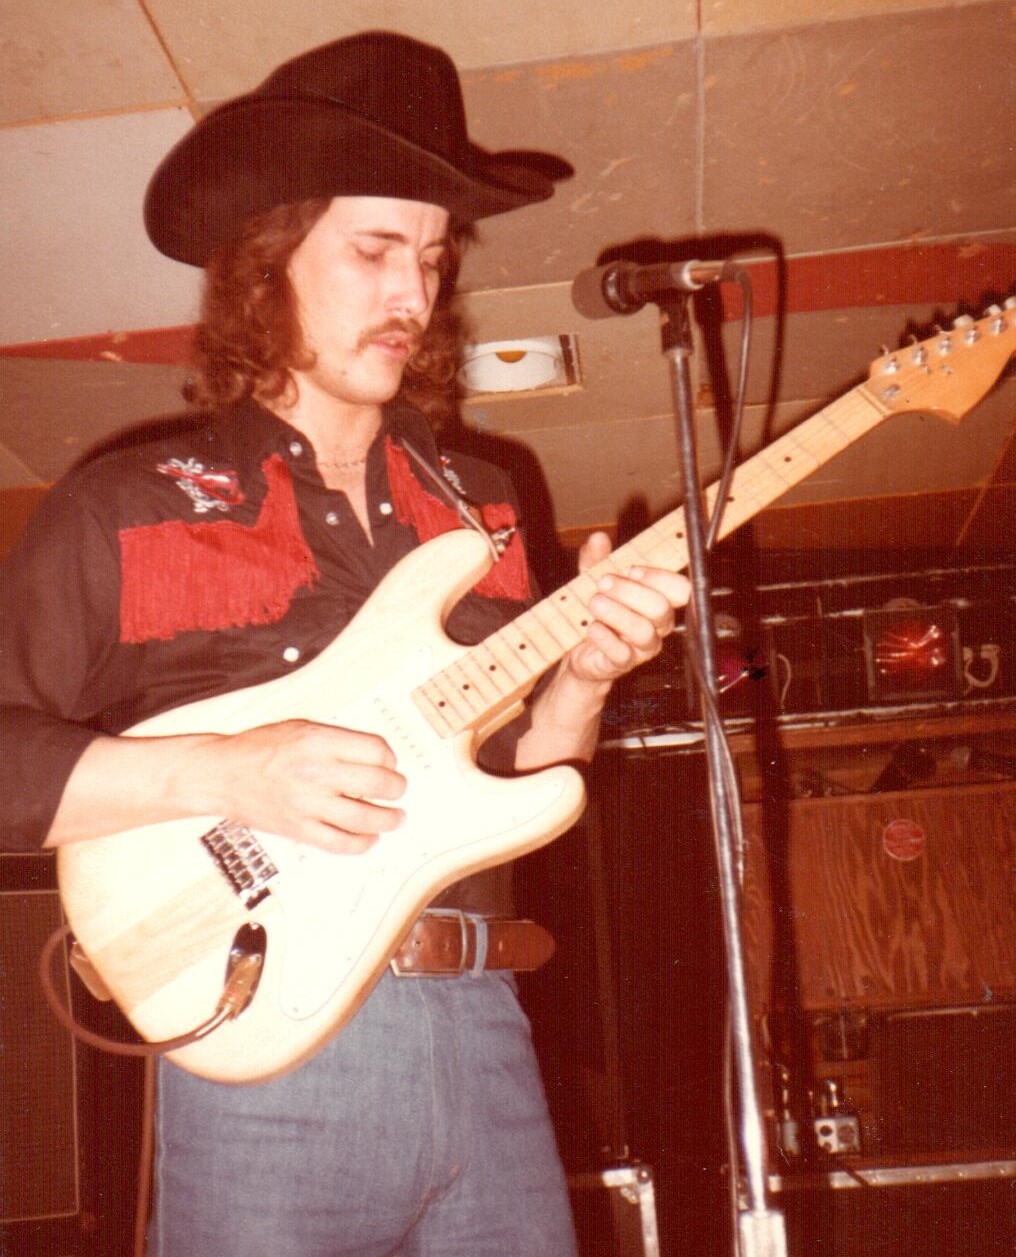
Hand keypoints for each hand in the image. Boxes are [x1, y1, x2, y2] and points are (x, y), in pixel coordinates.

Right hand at [198, 720, 405, 854]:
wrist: (221, 774)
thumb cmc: (259, 748)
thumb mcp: (301, 728)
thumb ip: (337, 740)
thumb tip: (376, 758)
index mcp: (318, 741)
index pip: (375, 750)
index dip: (390, 758)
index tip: (390, 764)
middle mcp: (316, 772)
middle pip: (377, 783)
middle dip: (397, 788)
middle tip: (398, 790)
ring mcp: (308, 804)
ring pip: (365, 818)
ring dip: (389, 819)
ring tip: (396, 817)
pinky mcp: (299, 830)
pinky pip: (341, 843)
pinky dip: (362, 843)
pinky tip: (369, 838)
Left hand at [565, 531, 688, 684]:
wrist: (578, 651)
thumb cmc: (595, 613)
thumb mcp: (593, 580)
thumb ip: (597, 560)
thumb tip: (598, 538)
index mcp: (658, 600)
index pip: (679, 589)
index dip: (659, 577)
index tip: (632, 568)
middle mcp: (657, 625)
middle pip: (661, 608)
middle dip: (631, 592)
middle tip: (603, 582)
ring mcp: (642, 648)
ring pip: (643, 631)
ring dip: (617, 613)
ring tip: (594, 603)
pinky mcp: (622, 664)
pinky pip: (621, 654)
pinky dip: (605, 638)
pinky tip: (592, 627)